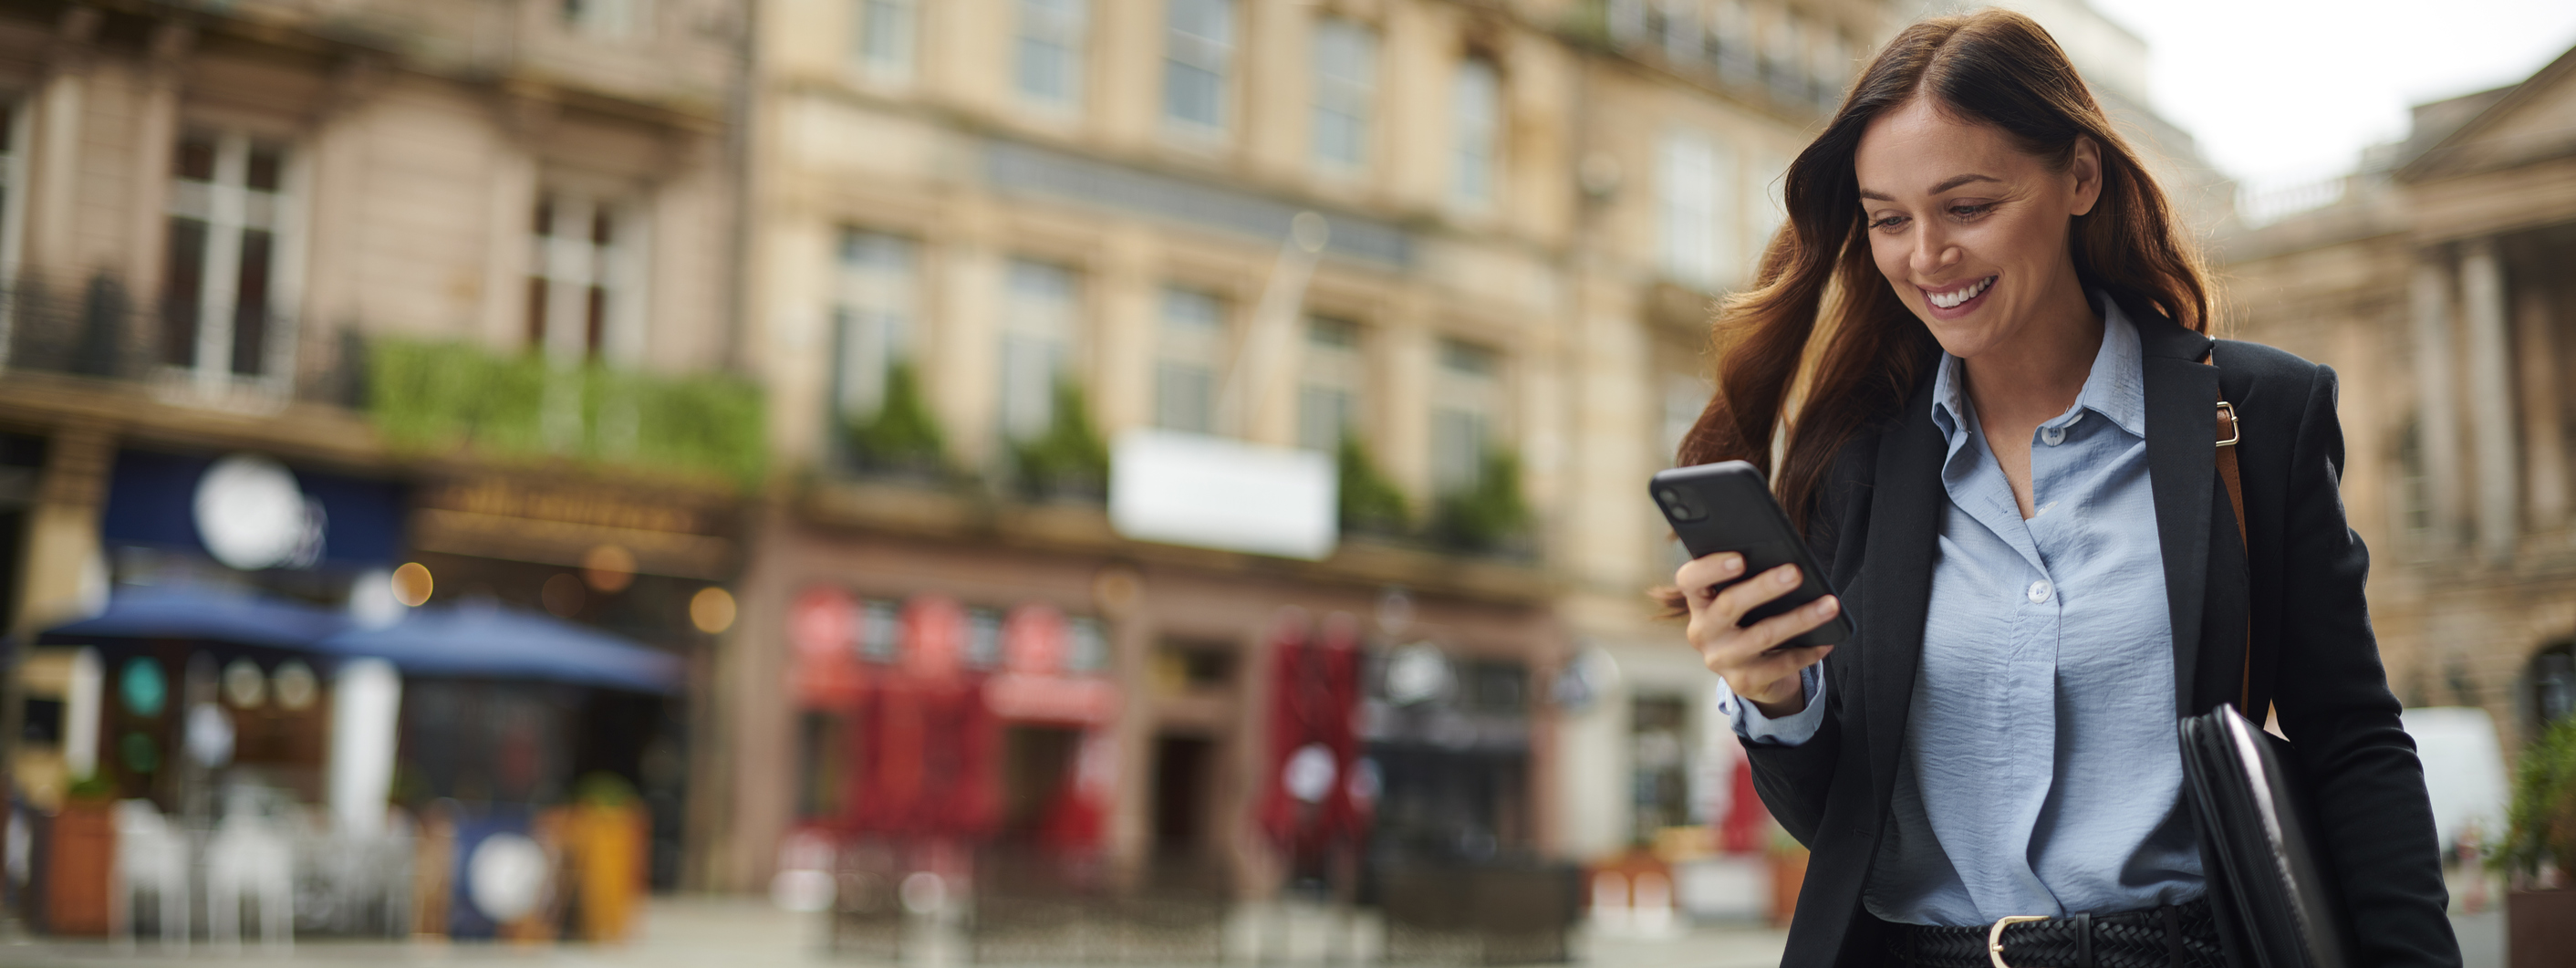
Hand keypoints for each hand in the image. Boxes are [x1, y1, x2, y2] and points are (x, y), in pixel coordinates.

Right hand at [1676, 553, 1838, 717]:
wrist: (1753, 673)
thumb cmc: (1750, 621)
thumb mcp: (1743, 600)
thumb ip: (1750, 580)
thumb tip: (1787, 563)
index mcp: (1699, 602)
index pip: (1690, 580)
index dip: (1711, 568)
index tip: (1740, 558)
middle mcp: (1702, 632)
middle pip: (1729, 605)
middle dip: (1765, 587)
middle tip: (1795, 573)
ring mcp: (1720, 659)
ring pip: (1762, 635)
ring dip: (1799, 618)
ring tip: (1828, 605)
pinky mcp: (1742, 682)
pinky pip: (1780, 665)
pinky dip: (1807, 652)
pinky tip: (1826, 641)